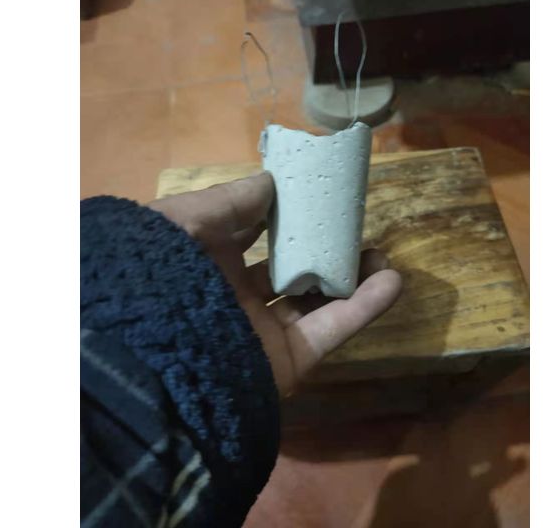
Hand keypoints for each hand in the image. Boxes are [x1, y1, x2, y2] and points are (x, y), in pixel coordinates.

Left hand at [149, 173, 401, 395]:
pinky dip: (364, 308)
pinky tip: (392, 281)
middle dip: (323, 250)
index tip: (315, 197)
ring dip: (352, 278)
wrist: (149, 352)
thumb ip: (230, 201)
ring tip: (380, 254)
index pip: (251, 236)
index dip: (283, 217)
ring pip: (317, 302)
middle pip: (290, 271)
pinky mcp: (288, 360)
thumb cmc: (162, 272)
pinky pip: (331, 331)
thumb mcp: (185, 220)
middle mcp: (235, 297)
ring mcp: (263, 331)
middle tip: (352, 228)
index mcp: (208, 263)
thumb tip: (271, 182)